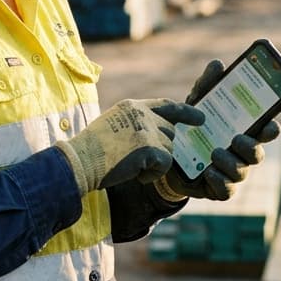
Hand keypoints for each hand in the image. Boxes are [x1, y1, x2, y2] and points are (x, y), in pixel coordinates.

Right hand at [57, 99, 203, 194]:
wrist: (80, 162)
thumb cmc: (90, 151)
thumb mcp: (113, 126)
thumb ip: (134, 125)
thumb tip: (157, 135)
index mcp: (132, 106)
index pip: (165, 105)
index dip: (185, 112)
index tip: (201, 118)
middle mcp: (141, 113)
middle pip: (170, 131)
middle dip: (162, 150)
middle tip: (145, 162)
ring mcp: (146, 128)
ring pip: (169, 149)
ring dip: (155, 163)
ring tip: (132, 167)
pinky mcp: (149, 146)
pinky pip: (165, 164)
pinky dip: (153, 174)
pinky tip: (136, 174)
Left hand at [155, 59, 277, 202]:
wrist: (166, 157)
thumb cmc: (191, 127)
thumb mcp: (195, 104)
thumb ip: (207, 86)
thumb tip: (218, 64)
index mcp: (243, 131)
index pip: (265, 131)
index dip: (271, 129)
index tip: (270, 125)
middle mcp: (241, 154)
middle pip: (258, 154)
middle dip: (251, 147)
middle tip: (237, 138)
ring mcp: (231, 173)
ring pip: (242, 172)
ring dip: (230, 162)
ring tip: (214, 152)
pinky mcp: (217, 189)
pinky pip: (226, 190)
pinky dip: (219, 181)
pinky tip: (208, 172)